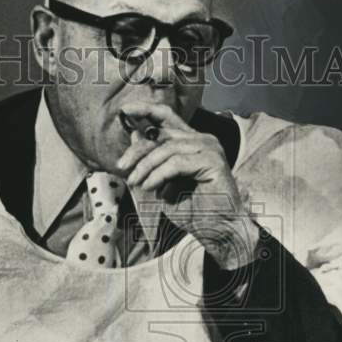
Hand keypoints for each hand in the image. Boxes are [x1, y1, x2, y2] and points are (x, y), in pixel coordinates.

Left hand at [115, 101, 258, 268]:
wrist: (218, 231)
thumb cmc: (193, 211)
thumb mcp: (163, 184)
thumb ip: (151, 161)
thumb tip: (135, 135)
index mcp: (191, 142)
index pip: (167, 117)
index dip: (146, 110)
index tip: (125, 111)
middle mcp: (202, 140)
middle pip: (161, 133)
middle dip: (138, 150)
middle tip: (123, 166)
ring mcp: (210, 149)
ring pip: (167, 148)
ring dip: (146, 166)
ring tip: (136, 182)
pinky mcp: (213, 162)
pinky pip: (177, 163)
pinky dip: (159, 174)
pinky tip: (150, 187)